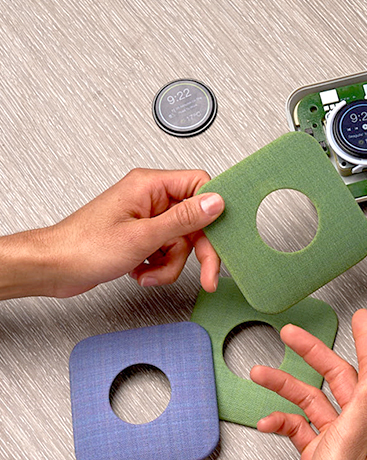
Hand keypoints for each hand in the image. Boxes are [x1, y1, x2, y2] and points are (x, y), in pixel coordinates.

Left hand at [0, 168, 223, 298]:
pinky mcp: (141, 236)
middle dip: (198, 251)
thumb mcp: (142, 236)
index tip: (221, 235)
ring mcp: (146, 218)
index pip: (200, 186)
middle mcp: (150, 198)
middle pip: (195, 220)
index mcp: (150, 185)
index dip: (213, 211)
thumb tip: (215, 203)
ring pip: (182, 241)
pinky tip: (141, 272)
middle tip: (208, 274)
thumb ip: (183, 219)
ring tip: (149, 273)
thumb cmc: (82, 248)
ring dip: (171, 264)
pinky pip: (167, 251)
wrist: (52, 268)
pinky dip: (159, 267)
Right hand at [250, 309, 366, 459]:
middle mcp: (358, 422)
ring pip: (310, 400)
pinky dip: (280, 421)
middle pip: (334, 376)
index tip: (362, 316)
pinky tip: (267, 422)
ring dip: (284, 386)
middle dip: (311, 353)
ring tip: (260, 372)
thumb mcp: (355, 436)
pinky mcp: (318, 451)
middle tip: (292, 333)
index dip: (366, 338)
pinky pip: (297, 426)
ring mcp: (337, 436)